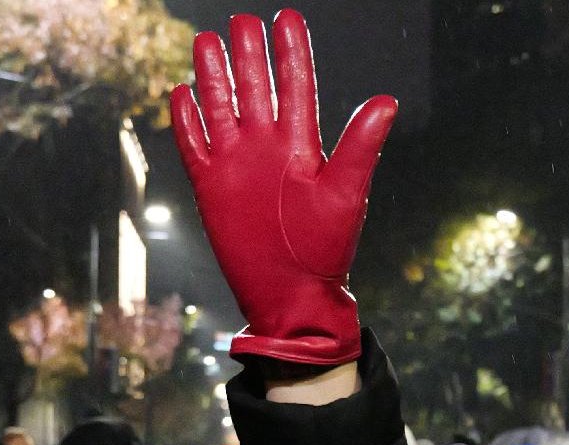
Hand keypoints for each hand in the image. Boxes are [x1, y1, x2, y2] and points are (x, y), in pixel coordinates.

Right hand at [171, 10, 397, 364]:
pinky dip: (187, 120)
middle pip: (255, 88)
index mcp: (301, 145)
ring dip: (213, 75)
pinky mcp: (211, 185)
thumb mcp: (345, 193)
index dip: (291, 52)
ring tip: (207, 39)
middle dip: (249, 54)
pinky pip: (195, 144)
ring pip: (220, 107)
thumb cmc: (325, 248)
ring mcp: (237, 164)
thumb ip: (360, 146)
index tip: (287, 17)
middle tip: (243, 20)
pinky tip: (181, 92)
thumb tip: (387, 101)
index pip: (295, 85)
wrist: (291, 293)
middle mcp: (268, 147)